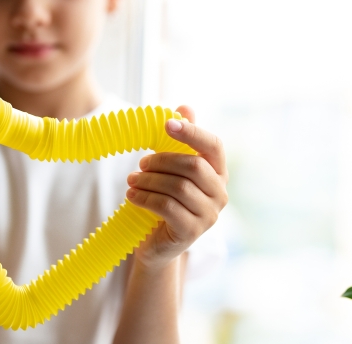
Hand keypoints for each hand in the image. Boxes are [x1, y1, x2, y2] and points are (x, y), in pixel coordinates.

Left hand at [126, 106, 227, 268]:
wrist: (158, 243)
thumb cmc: (166, 200)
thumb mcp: (172, 169)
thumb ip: (180, 141)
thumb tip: (184, 108)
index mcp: (218, 173)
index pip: (213, 146)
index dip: (192, 132)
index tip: (167, 125)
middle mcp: (220, 194)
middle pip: (193, 166)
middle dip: (162, 161)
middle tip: (140, 163)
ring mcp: (209, 215)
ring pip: (178, 187)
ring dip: (148, 180)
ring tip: (131, 181)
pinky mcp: (192, 232)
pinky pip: (167, 207)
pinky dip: (145, 198)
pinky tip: (132, 195)